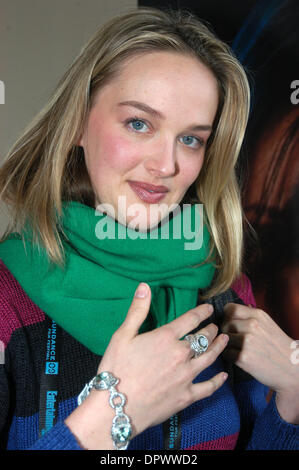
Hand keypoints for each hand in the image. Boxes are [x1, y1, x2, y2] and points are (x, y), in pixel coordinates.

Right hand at [97, 282, 228, 436]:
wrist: (116, 406)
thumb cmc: (117, 368)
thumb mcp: (122, 335)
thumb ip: (137, 310)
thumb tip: (144, 286)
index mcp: (165, 338)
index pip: (190, 319)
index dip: (202, 312)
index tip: (209, 308)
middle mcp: (180, 354)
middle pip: (202, 338)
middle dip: (211, 330)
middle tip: (215, 327)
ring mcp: (186, 376)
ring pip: (209, 358)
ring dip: (218, 347)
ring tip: (225, 340)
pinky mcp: (186, 396)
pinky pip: (208, 387)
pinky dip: (217, 381)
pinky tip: (223, 376)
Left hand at [221, 303, 298, 394]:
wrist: (292, 368)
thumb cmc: (278, 346)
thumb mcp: (267, 323)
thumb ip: (249, 316)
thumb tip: (229, 310)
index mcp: (258, 315)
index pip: (230, 308)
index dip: (227, 316)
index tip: (231, 323)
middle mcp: (252, 325)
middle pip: (224, 324)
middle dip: (227, 331)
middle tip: (236, 339)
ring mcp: (247, 341)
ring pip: (224, 338)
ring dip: (228, 344)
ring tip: (239, 349)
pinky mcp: (243, 357)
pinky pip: (226, 353)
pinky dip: (230, 356)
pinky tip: (241, 358)